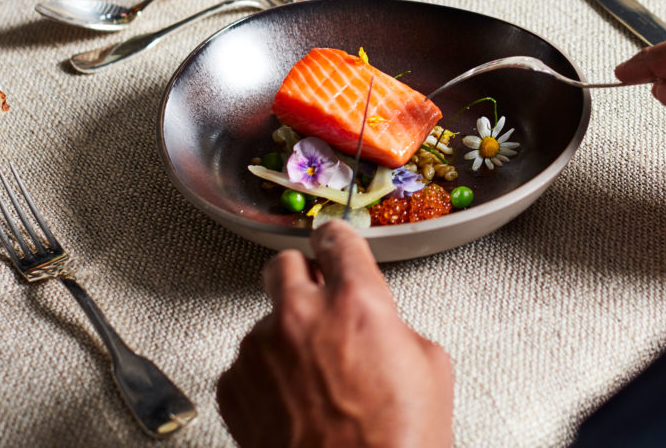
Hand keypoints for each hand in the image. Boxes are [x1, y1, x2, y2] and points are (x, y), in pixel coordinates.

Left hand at [217, 220, 453, 447]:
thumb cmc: (398, 442)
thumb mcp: (430, 365)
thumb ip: (394, 325)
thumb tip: (379, 326)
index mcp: (356, 301)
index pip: (336, 239)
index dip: (335, 238)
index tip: (331, 240)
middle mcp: (302, 315)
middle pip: (284, 264)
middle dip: (300, 277)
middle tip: (315, 298)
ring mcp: (262, 350)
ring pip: (265, 319)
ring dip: (285, 335)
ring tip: (312, 377)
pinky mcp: (236, 386)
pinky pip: (246, 363)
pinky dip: (265, 375)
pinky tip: (292, 401)